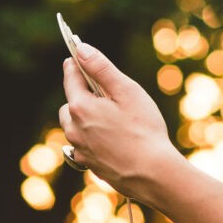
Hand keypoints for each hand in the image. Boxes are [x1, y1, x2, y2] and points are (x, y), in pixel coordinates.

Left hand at [58, 42, 181, 203]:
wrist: (152, 174)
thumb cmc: (143, 129)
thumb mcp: (126, 91)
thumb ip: (101, 68)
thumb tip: (81, 49)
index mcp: (80, 107)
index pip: (71, 78)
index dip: (75, 64)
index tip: (77, 54)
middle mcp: (73, 129)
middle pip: (70, 103)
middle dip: (83, 94)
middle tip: (106, 92)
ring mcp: (79, 149)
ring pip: (74, 125)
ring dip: (85, 117)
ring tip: (111, 117)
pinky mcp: (88, 164)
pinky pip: (83, 144)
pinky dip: (92, 137)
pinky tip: (113, 139)